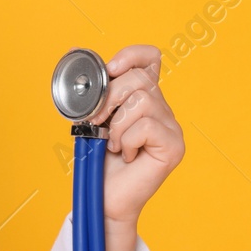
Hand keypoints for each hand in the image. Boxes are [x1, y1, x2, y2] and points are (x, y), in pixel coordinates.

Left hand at [78, 44, 184, 224]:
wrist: (102, 196)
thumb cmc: (98, 160)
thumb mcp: (92, 118)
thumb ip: (94, 92)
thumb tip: (76, 54)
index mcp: (143, 97)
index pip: (150, 58)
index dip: (132, 54)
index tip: (111, 68)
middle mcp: (162, 109)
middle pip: (141, 78)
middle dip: (110, 96)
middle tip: (97, 122)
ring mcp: (171, 128)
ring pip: (143, 100)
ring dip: (117, 124)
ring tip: (114, 144)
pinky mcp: (174, 146)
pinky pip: (147, 126)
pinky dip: (127, 140)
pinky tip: (127, 154)